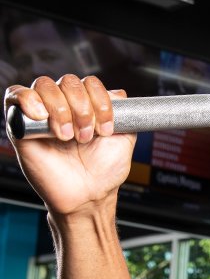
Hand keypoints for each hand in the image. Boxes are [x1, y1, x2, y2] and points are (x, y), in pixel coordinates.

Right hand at [4, 75, 134, 217]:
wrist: (87, 196)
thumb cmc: (104, 172)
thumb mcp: (124, 140)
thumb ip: (126, 115)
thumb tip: (117, 93)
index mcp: (86, 107)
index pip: (90, 83)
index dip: (100, 102)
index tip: (105, 129)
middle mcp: (64, 106)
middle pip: (68, 82)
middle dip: (82, 108)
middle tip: (86, 137)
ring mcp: (42, 114)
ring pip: (45, 85)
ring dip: (61, 109)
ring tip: (67, 137)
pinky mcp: (20, 125)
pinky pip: (15, 95)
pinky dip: (28, 99)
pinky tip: (42, 117)